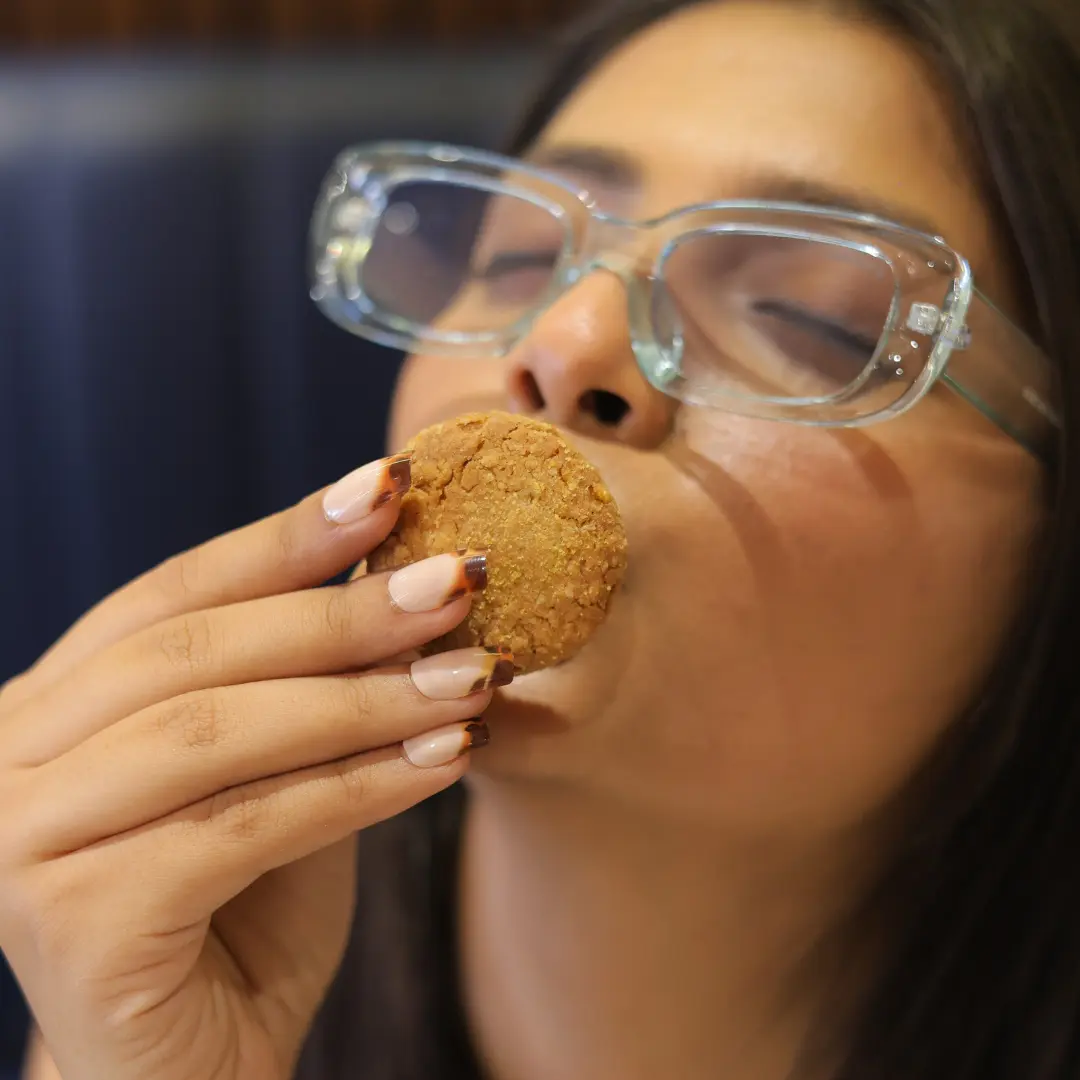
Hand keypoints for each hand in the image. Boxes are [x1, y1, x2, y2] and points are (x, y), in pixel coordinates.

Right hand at [0, 455, 508, 1079]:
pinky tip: (449, 758)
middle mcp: (13, 756)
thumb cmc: (241, 912)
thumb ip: (305, 684)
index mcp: (55, 704)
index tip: (387, 486)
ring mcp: (21, 841)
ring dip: (364, 699)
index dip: (283, 538)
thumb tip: (395, 567)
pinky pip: (241, 827)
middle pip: (194, 651)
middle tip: (455, 582)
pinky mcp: (69, 922)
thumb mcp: (279, 771)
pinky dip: (360, 786)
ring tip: (473, 676)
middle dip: (341, 612)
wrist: (198, 1075)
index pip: (174, 594)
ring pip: (218, 732)